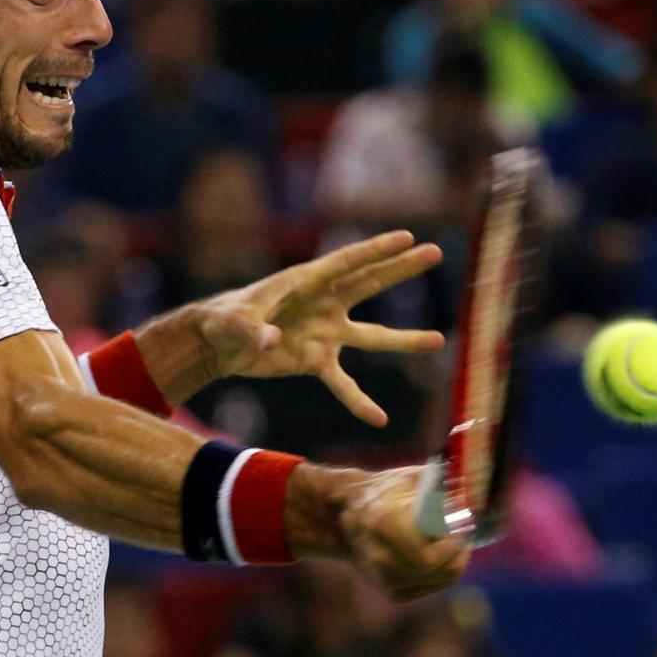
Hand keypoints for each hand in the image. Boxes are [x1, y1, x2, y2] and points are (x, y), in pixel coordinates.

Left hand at [188, 231, 445, 424]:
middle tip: (435, 252)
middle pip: (369, 283)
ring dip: (403, 340)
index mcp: (303, 282)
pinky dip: (359, 401)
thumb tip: (274, 340)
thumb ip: (251, 329)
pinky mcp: (316, 360)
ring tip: (438, 341)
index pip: (345, 262)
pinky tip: (379, 419)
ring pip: (371, 335)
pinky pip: (343, 383)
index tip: (406, 237)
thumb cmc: (223, 321)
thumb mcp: (231, 323)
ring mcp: (324, 331)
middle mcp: (322, 303)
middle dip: (401, 268)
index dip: (376, 250)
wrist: (218, 345)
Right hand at [338, 466, 469, 601]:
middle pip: (438, 570)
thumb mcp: (411, 479)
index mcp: (384, 524)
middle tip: (465, 532)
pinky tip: (443, 554)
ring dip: (455, 560)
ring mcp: (385, 578)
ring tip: (457, 540)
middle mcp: (381, 558)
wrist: (345, 517)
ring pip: (440, 579)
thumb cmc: (384, 491)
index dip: (453, 544)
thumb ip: (442, 482)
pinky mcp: (392, 591)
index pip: (428, 555)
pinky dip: (443, 571)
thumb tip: (475, 491)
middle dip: (459, 552)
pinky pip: (432, 586)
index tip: (464, 523)